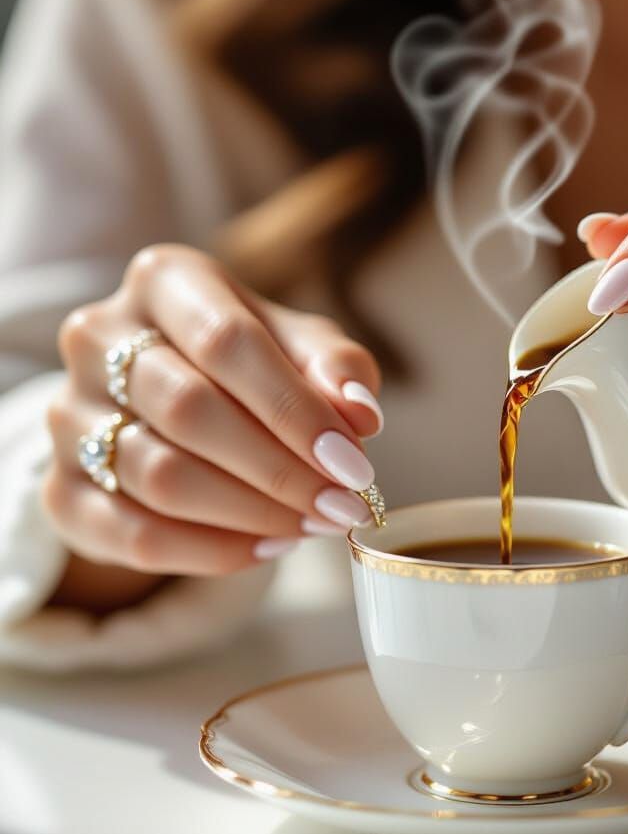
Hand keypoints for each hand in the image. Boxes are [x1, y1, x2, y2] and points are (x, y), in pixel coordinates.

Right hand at [44, 245, 382, 606]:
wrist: (176, 406)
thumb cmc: (253, 366)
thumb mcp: (302, 349)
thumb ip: (336, 369)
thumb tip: (360, 414)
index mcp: (165, 281)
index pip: (227, 342)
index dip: (296, 410)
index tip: (353, 463)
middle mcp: (99, 337)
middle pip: (190, 411)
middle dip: (281, 470)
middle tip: (342, 505)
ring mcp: (69, 414)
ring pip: (162, 477)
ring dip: (254, 514)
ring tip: (313, 525)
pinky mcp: (62, 489)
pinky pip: (135, 535)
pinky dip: (212, 552)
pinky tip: (268, 548)